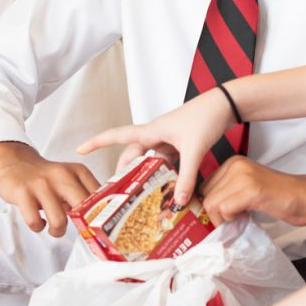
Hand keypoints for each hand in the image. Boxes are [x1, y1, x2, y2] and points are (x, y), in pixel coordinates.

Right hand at [0, 142, 99, 236]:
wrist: (14, 162)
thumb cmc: (45, 177)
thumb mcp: (69, 178)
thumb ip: (84, 194)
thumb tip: (101, 219)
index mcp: (77, 171)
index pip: (99, 196)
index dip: (101, 214)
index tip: (98, 224)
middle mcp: (61, 175)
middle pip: (82, 208)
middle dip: (81, 225)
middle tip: (76, 229)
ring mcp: (41, 183)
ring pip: (58, 220)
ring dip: (58, 231)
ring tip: (54, 228)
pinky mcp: (22, 192)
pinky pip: (34, 221)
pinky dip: (38, 227)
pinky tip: (39, 222)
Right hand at [78, 88, 234, 206]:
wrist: (226, 105)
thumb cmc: (206, 117)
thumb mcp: (194, 150)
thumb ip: (186, 178)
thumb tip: (178, 201)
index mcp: (151, 131)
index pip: (116, 136)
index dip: (97, 142)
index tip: (79, 150)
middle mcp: (156, 134)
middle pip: (132, 155)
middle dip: (124, 171)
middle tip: (117, 191)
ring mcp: (168, 139)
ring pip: (150, 160)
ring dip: (146, 175)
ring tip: (141, 195)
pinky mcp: (180, 143)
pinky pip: (166, 161)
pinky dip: (165, 174)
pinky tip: (168, 188)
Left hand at [201, 157, 305, 226]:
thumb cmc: (278, 196)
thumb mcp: (246, 188)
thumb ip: (226, 193)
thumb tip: (204, 210)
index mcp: (232, 163)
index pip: (203, 187)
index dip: (211, 205)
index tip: (223, 216)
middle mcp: (235, 165)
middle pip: (205, 195)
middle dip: (216, 213)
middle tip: (234, 218)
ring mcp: (243, 176)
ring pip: (212, 203)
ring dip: (224, 218)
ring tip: (241, 217)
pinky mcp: (251, 189)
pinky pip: (225, 209)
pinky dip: (232, 220)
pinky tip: (246, 217)